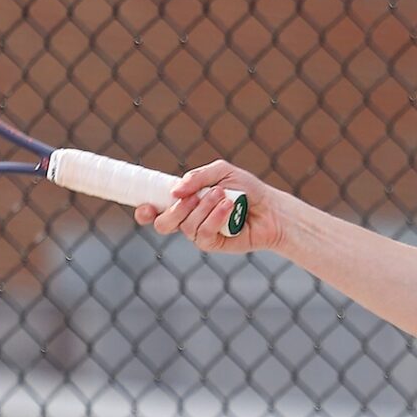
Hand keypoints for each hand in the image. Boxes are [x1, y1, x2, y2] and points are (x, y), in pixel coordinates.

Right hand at [140, 158, 284, 254]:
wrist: (271, 208)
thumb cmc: (246, 188)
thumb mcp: (221, 172)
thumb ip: (197, 177)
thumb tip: (174, 191)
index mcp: (184, 200)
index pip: (156, 209)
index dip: (145, 211)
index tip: (145, 207)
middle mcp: (188, 219)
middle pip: (163, 223)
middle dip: (174, 210)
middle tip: (193, 197)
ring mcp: (200, 233)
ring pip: (186, 226)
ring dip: (203, 208)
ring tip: (223, 196)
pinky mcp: (214, 244)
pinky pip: (203, 235)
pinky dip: (214, 218)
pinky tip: (228, 207)